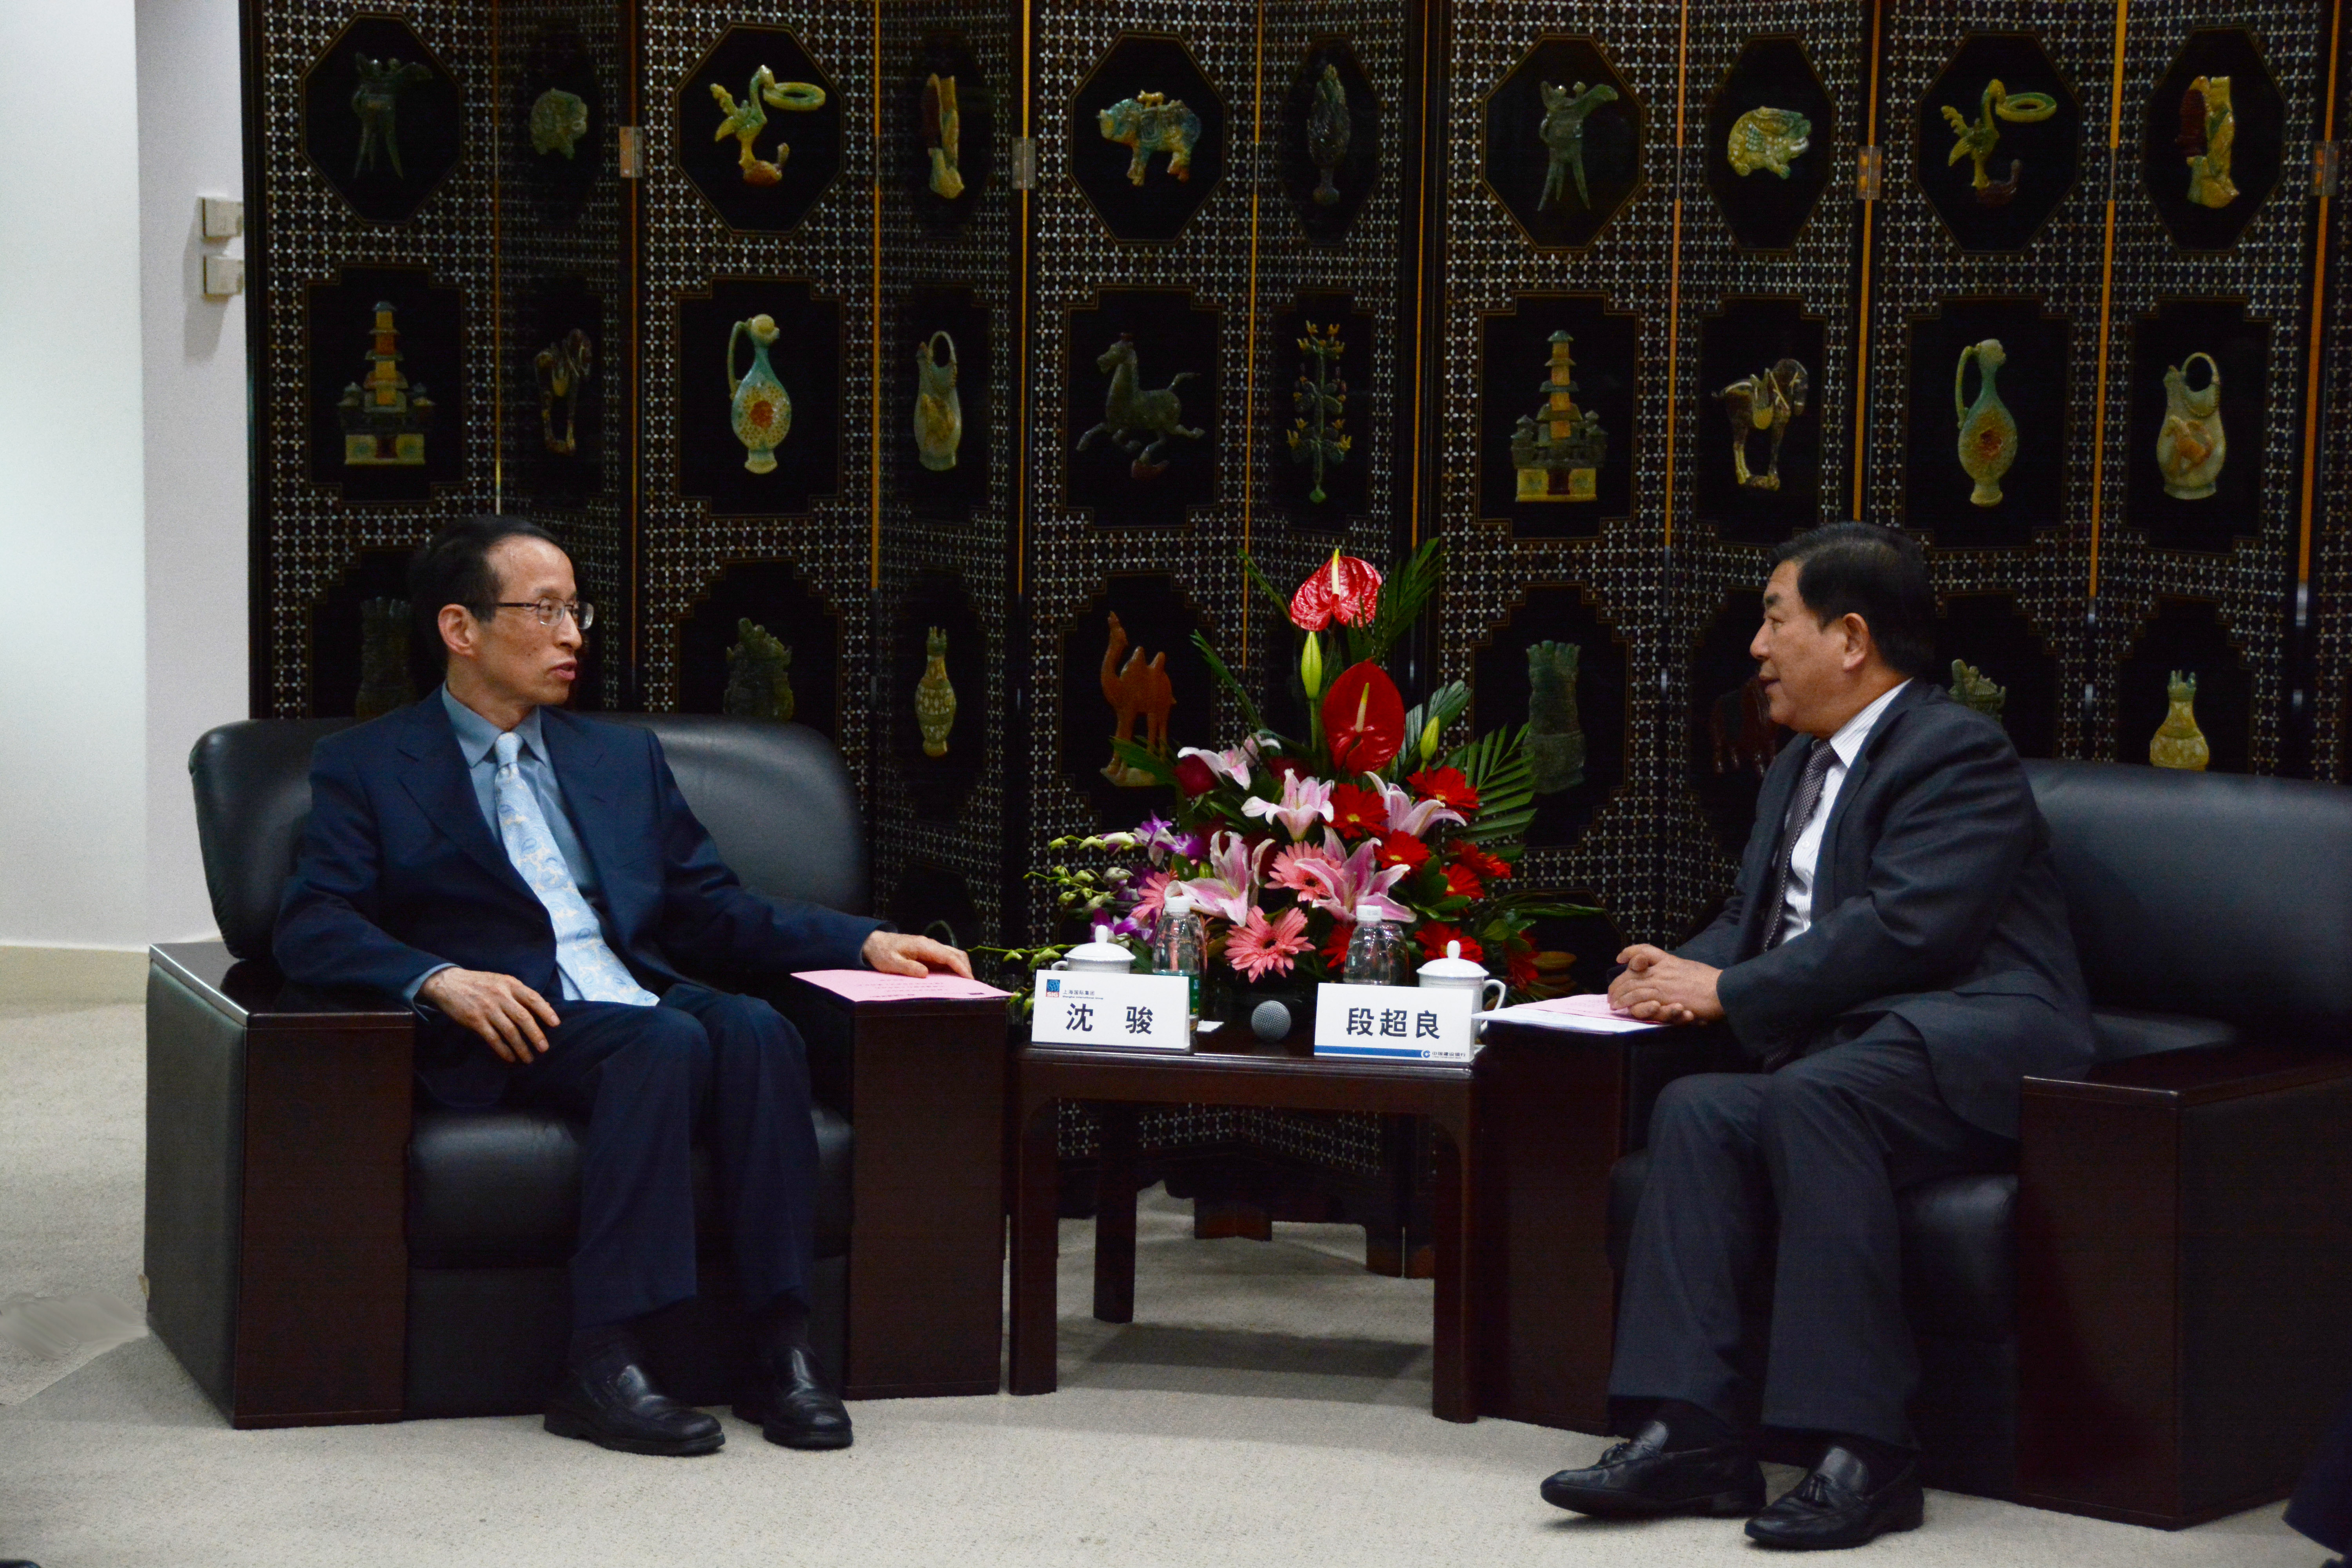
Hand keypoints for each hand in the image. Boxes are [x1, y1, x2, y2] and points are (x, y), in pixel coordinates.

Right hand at [418, 967, 560, 1062]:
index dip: (546, 1011)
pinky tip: (510, 1058)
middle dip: (535, 1034)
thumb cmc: (480, 983)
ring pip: (509, 1031)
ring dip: (521, 1047)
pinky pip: (493, 1038)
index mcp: (510, 984)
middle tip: (544, 1048)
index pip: (533, 998)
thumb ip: (519, 993)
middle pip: (523, 1018)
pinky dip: (503, 1050)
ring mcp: (487, 1009)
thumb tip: (543, 1007)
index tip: (556, 1024)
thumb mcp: (502, 981)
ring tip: (528, 1058)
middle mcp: (500, 996)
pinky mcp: (475, 1021)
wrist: (449, 983)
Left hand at [861, 930, 973, 979]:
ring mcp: (930, 948)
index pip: (948, 956)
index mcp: (923, 945)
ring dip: (961, 967)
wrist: (874, 942)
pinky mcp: (928, 953)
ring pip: (953, 955)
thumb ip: (908, 968)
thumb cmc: (882, 953)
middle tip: (971, 986)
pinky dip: (954, 967)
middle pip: (956, 953)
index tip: (969, 980)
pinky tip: (953, 979)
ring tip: (965, 984)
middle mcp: (930, 944)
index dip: (960, 968)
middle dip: (966, 968)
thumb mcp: (892, 963)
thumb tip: (926, 974)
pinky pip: (946, 958)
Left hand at [1607, 944, 1724, 1025]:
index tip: (1621, 959)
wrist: (1722, 990)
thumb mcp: (1691, 969)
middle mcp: (1662, 970)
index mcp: (1669, 961)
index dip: (1631, 953)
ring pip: (1632, 986)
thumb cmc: (1712, 983)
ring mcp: (1661, 983)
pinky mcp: (1663, 997)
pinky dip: (1628, 1002)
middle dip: (1618, 983)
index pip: (1645, 950)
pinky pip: (1639, 998)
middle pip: (1632, 972)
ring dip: (1620, 995)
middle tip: (1611, 992)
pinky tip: (1622, 1006)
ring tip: (1613, 1002)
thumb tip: (1673, 976)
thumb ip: (1677, 971)